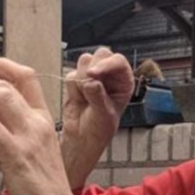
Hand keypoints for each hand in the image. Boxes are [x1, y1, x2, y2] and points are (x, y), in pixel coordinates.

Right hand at [61, 48, 134, 188]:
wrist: (80, 138)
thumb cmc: (98, 130)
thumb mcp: (103, 115)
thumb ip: (98, 96)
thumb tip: (91, 81)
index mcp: (124, 81)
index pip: (118, 61)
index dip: (105, 65)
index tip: (93, 74)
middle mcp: (110, 75)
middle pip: (101, 55)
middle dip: (91, 69)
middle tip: (86, 86)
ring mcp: (93, 76)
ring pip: (84, 62)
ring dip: (81, 79)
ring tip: (84, 98)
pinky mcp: (77, 80)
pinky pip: (70, 74)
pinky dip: (72, 87)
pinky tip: (78, 100)